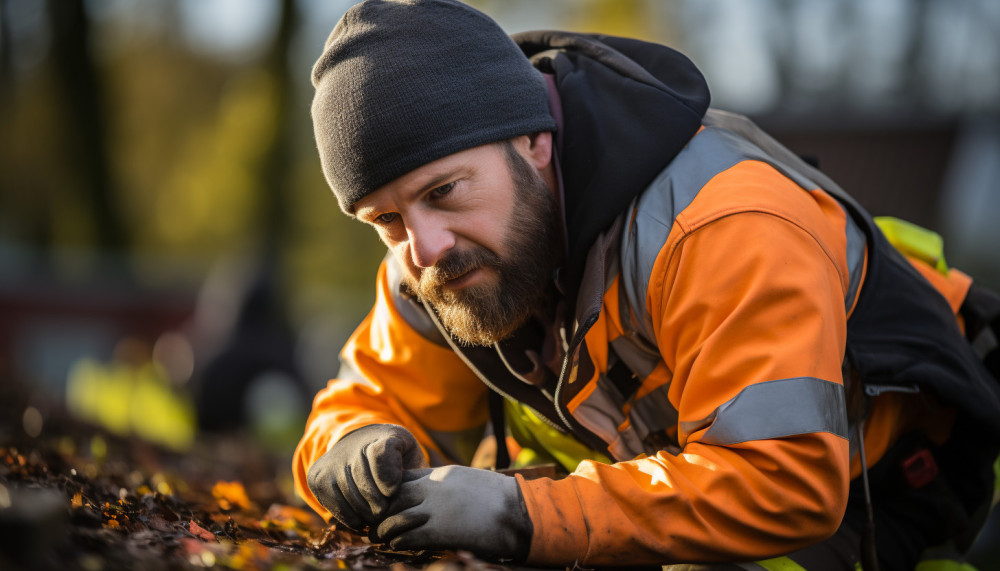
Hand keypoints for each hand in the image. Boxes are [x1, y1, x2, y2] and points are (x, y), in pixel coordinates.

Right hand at [306, 424, 426, 532]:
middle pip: (368, 487)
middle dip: (382, 505)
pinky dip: (352, 519)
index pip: (382, 455)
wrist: (359, 447)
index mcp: (382, 435)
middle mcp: (351, 446)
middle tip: (388, 511)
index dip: (390, 478)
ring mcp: (331, 462)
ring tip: (377, 515)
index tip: (393, 491)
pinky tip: (362, 518)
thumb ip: (409, 466)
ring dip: (368, 515)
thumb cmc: (394, 458)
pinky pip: (337, 508)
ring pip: (353, 500)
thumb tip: (391, 490)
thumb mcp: (408, 455)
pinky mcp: (317, 479)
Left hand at [376, 465, 531, 560]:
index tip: (385, 502)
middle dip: (381, 510)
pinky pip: (408, 536)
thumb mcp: (468, 480)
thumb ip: (447, 484)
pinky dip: (398, 541)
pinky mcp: (441, 531)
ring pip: (395, 518)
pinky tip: (397, 545)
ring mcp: (436, 509)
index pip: (402, 477)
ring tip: (380, 537)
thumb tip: (434, 492)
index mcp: (442, 474)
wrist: (519, 512)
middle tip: (374, 522)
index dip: (389, 491)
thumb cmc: (499, 499)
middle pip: (393, 496)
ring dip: (384, 530)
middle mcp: (434, 488)